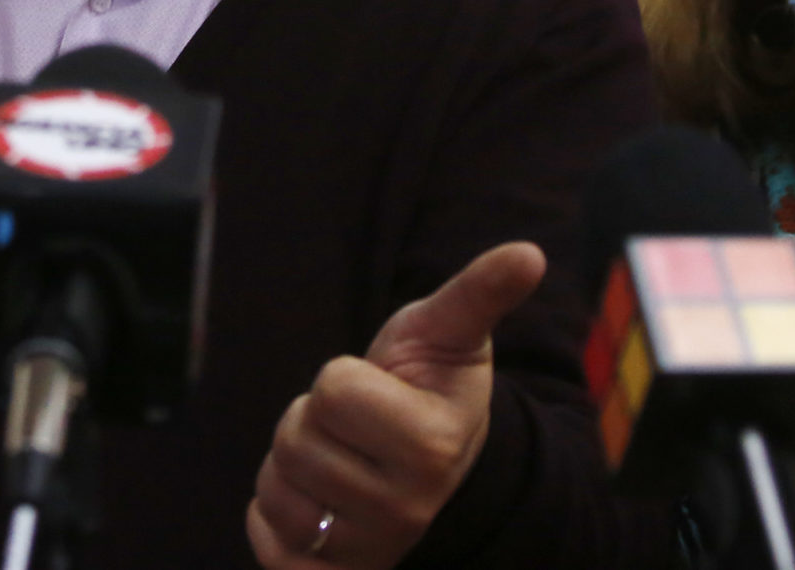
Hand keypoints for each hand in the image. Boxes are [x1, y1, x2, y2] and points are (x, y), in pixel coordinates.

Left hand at [247, 242, 545, 568]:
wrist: (435, 462)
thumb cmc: (431, 383)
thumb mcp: (449, 331)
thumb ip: (479, 292)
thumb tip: (528, 253)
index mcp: (432, 446)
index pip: (331, 390)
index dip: (341, 378)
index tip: (377, 387)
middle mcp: (405, 511)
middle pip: (294, 442)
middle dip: (312, 420)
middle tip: (354, 425)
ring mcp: (371, 550)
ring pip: (274, 492)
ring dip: (289, 467)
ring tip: (337, 456)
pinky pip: (266, 544)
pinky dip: (271, 519)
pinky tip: (313, 501)